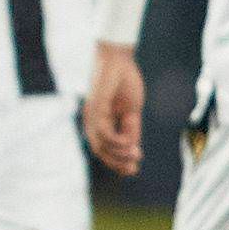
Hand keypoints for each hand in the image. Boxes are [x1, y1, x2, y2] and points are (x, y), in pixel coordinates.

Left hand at [85, 43, 146, 176]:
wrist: (119, 59)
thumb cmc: (124, 82)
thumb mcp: (131, 111)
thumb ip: (130, 129)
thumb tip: (133, 149)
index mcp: (100, 122)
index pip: (104, 149)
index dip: (117, 162)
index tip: (134, 170)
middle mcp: (92, 121)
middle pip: (100, 151)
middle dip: (117, 163)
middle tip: (134, 168)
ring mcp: (92, 114)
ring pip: (100, 144)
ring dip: (119, 154)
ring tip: (135, 155)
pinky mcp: (96, 107)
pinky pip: (102, 131)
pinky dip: (117, 142)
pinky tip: (130, 144)